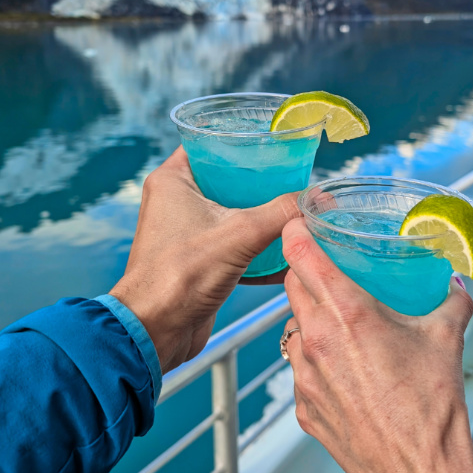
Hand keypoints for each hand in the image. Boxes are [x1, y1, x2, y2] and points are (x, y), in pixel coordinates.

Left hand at [111, 147, 300, 374]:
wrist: (155, 331)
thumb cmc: (180, 275)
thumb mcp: (241, 234)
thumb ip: (282, 212)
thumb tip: (317, 199)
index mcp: (172, 180)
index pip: (210, 144)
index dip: (242, 141)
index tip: (274, 143)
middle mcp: (175, 202)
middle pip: (227, 179)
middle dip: (261, 181)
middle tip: (293, 176)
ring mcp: (185, 232)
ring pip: (232, 213)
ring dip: (261, 216)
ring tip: (294, 210)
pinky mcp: (197, 260)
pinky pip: (232, 244)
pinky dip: (256, 247)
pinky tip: (285, 252)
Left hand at [281, 218, 472, 472]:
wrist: (417, 472)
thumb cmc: (430, 408)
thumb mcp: (446, 340)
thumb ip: (451, 303)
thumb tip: (455, 287)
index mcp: (348, 313)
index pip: (301, 255)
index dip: (296, 232)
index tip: (300, 223)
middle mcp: (317, 338)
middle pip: (291, 286)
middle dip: (305, 271)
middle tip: (328, 269)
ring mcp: (304, 374)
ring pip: (291, 326)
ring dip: (308, 316)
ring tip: (339, 323)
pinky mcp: (303, 405)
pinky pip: (299, 367)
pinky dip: (314, 357)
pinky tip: (344, 367)